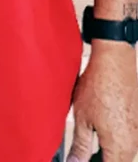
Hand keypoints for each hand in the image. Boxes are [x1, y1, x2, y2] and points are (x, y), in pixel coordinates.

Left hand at [67, 42, 137, 161]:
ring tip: (91, 141)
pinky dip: (115, 138)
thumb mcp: (81, 119)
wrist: (114, 59)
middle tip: (83, 153)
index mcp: (119, 149)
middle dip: (100, 158)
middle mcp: (133, 143)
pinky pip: (128, 138)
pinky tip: (102, 127)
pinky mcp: (137, 119)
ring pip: (123, 152)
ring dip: (108, 151)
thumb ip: (80, 147)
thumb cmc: (99, 84)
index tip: (82, 160)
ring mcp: (137, 131)